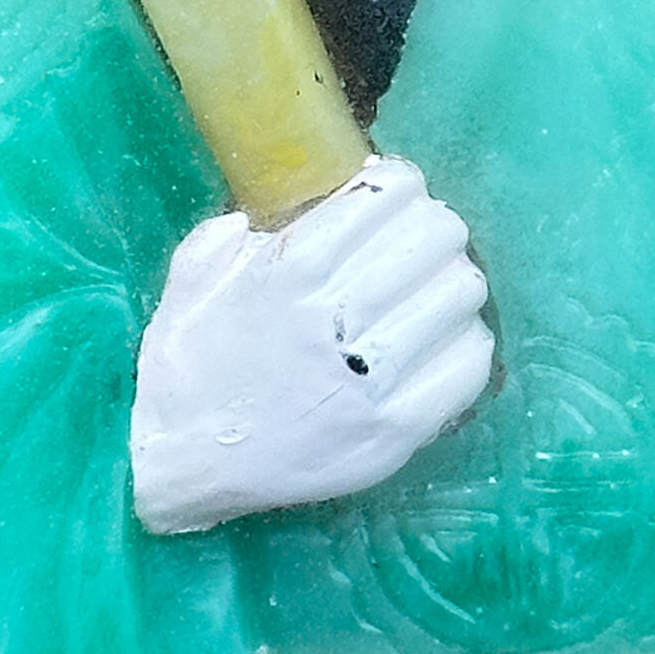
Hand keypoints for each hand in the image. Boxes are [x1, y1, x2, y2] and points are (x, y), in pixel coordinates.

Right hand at [130, 154, 492, 532]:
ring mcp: (373, 376)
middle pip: (437, 234)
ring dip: (454, 282)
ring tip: (433, 294)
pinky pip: (470, 362)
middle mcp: (337, 314)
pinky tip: (442, 342)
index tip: (396, 198)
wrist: (183, 467)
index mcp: (290, 268)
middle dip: (432, 229)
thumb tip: (260, 219)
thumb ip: (223, 239)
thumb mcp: (188, 285)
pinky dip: (466, 340)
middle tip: (418, 246)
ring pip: (462, 291)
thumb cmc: (186, 372)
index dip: (401, 185)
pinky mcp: (399, 430)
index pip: (389, 192)